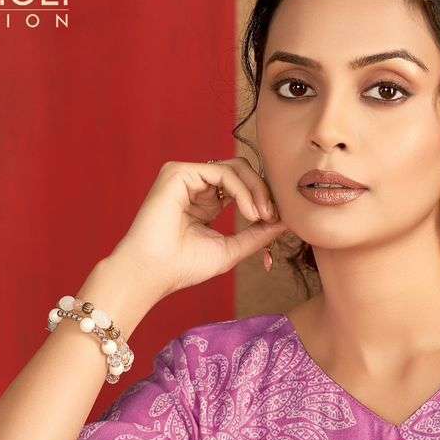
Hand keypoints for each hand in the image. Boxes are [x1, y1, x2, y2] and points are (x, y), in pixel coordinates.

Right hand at [111, 157, 292, 302]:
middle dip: (263, 192)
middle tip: (273, 217)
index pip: (242, 188)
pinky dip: (243, 191)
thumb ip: (256, 235)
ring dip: (257, 191)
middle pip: (242, 172)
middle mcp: (196, 186)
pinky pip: (223, 172)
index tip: (278, 223)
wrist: (153, 272)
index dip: (263, 200)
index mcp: (205, 202)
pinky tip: (249, 213)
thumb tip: (286, 223)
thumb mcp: (231, 250)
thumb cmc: (184, 266)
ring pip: (236, 167)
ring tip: (263, 216)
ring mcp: (186, 177)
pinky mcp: (179, 173)